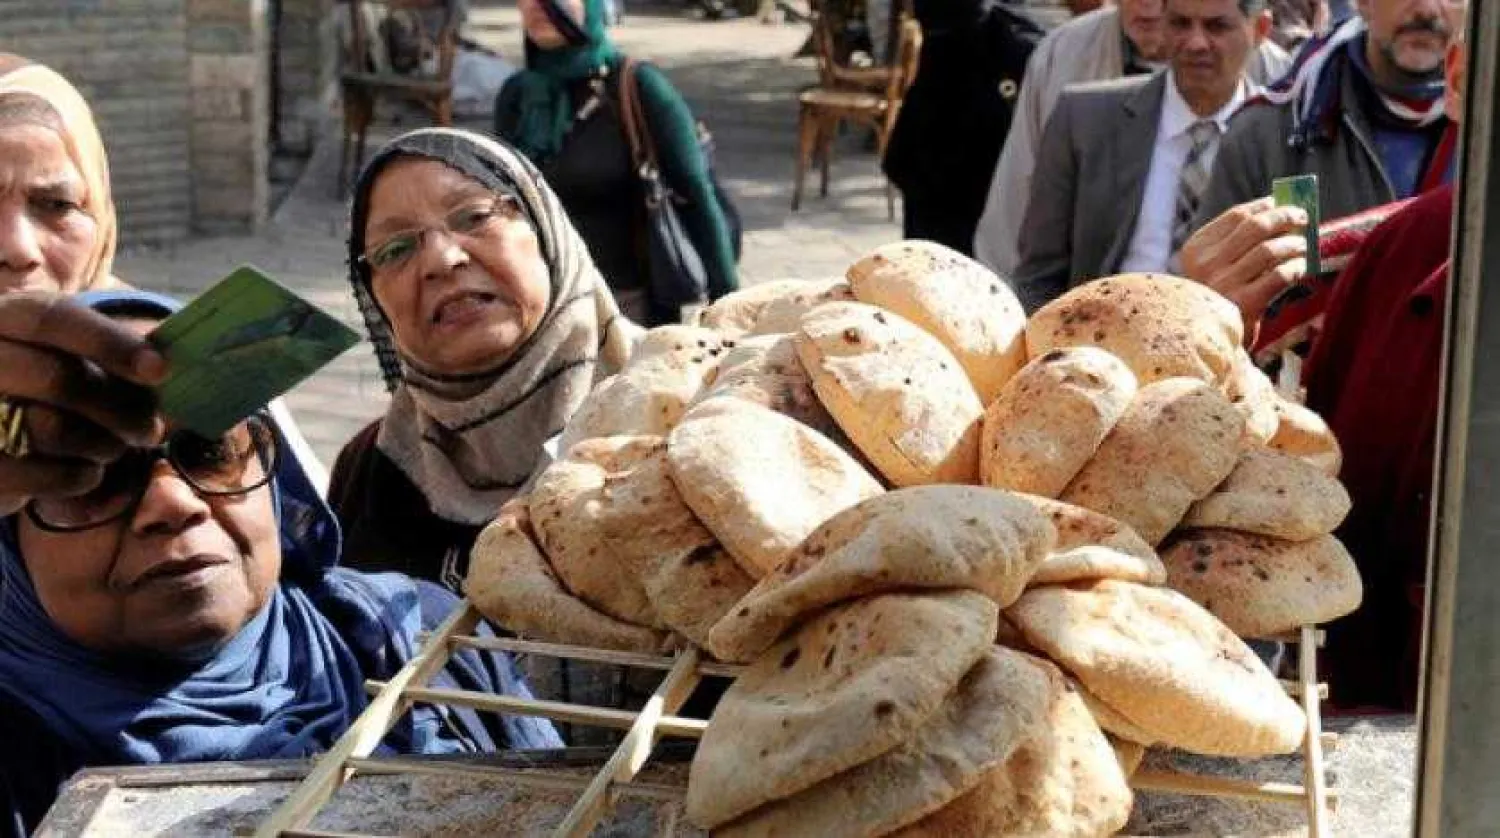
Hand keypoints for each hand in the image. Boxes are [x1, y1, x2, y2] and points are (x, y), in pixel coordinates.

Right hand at [0, 292, 167, 514]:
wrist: (0, 432)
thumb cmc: (52, 383)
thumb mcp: (75, 356)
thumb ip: (119, 358)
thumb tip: (188, 363)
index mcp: (9, 316)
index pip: (54, 319)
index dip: (111, 343)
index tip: (161, 369)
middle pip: (59, 379)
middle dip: (120, 410)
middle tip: (152, 430)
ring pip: (49, 429)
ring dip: (102, 445)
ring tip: (114, 448)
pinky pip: (37, 475)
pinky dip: (78, 477)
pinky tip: (87, 471)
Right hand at [1179, 197, 1309, 334]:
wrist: (1209, 342)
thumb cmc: (1219, 297)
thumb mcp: (1216, 266)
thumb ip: (1238, 240)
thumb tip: (1277, 206)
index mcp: (1195, 249)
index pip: (1236, 216)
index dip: (1264, 205)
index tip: (1281, 203)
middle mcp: (1205, 265)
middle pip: (1255, 227)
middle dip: (1284, 217)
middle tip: (1302, 216)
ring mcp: (1223, 284)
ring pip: (1270, 250)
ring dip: (1294, 244)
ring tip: (1303, 246)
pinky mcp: (1244, 304)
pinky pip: (1279, 276)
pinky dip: (1295, 268)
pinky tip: (1300, 268)